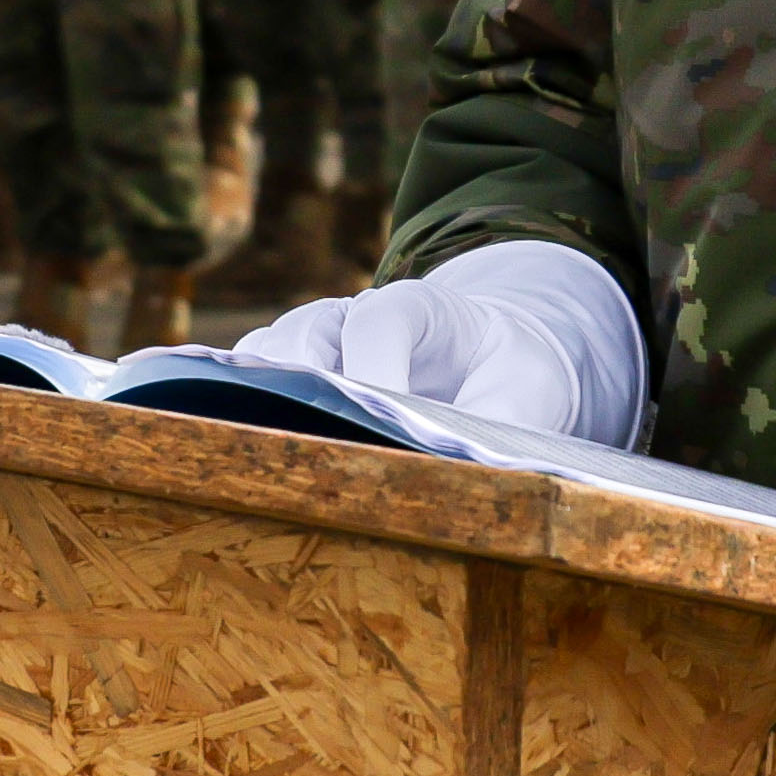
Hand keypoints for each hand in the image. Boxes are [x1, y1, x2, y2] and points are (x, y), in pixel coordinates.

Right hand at [233, 242, 648, 445]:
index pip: (374, 324)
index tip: (382, 419)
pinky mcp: (287, 371)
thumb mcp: (530, 390)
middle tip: (321, 455)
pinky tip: (263, 463)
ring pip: (262, 361)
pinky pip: (246, 384)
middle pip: (301, 339)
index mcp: (414, 307)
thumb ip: (503, 421)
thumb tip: (471, 469)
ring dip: (267, 408)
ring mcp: (310, 341)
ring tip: (288, 465)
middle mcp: (349, 315)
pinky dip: (246, 417)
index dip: (371, 369)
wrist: (489, 358)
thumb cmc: (507, 370)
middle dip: (307, 396)